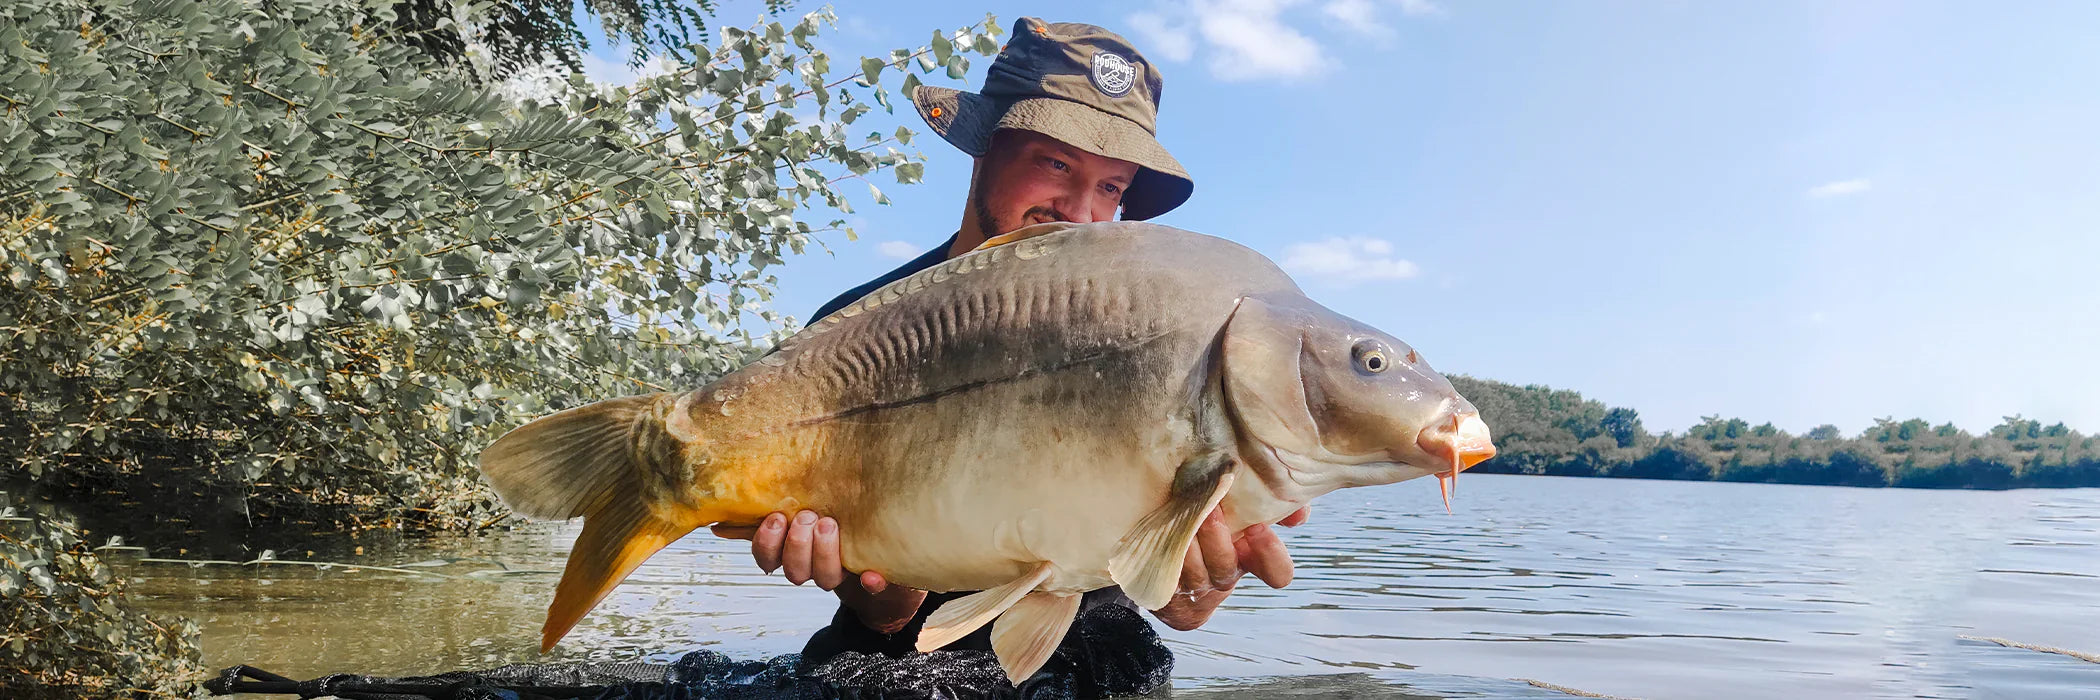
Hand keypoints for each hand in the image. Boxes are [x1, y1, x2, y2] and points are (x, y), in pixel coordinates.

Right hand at [710, 511, 927, 633]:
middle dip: (797, 545)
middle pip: (795, 572)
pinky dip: (871, 582)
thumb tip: (717, 523)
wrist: (884, 546)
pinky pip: (873, 588)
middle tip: (808, 516)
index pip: (767, 559)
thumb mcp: (801, 505)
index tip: (776, 518)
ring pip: (825, 579)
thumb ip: (767, 510)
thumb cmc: (832, 517)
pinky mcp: (875, 579)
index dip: (767, 544)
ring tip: (829, 524)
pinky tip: (871, 575)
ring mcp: (843, 575)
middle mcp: (813, 568)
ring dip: (824, 553)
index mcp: (792, 552)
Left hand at [1149, 505, 1308, 630]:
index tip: (1257, 527)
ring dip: (1189, 546)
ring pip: (1195, 574)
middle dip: (1218, 541)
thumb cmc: (1212, 516)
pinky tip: (1162, 537)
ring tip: (1182, 517)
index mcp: (1251, 558)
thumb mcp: (1243, 506)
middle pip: (1227, 570)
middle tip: (1211, 511)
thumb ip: (1276, 502)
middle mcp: (1224, 575)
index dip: (1271, 554)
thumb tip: (1299, 512)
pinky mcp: (1166, 591)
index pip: (1277, 572)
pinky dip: (1166, 557)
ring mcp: (1195, 586)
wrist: (1165, 540)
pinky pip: (1167, 579)